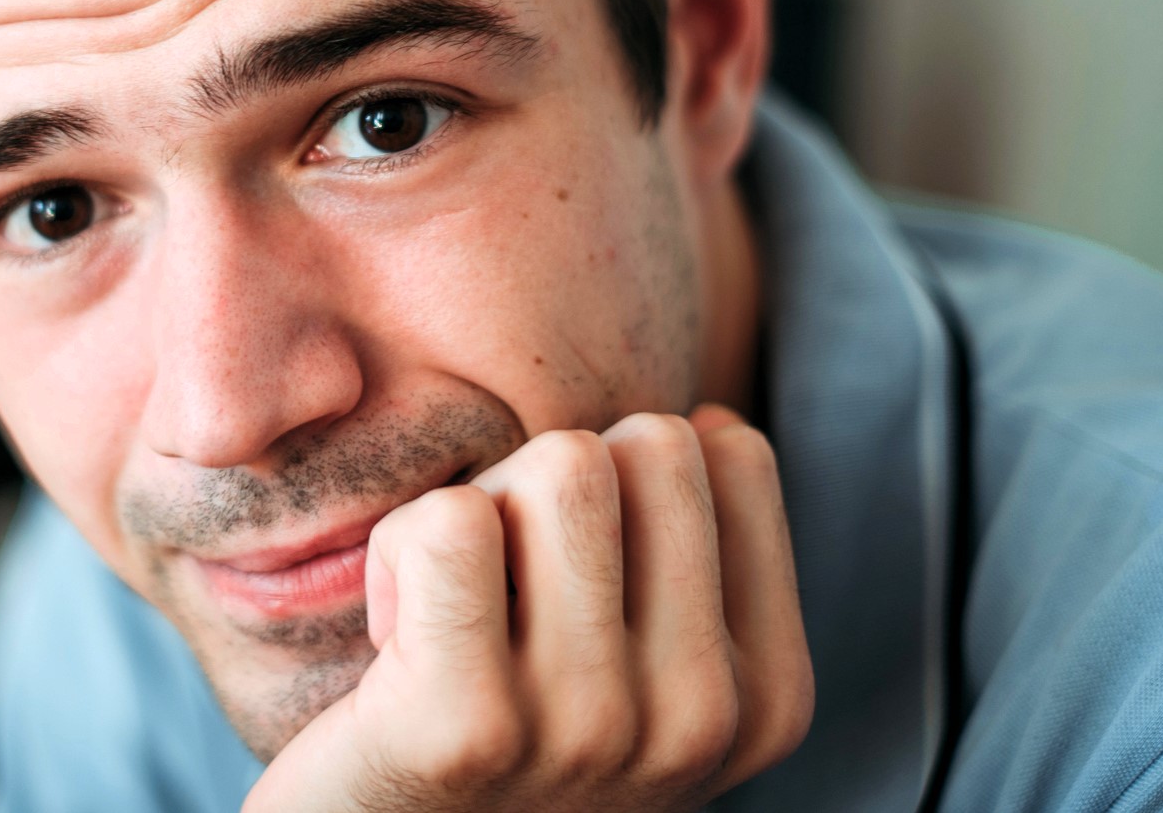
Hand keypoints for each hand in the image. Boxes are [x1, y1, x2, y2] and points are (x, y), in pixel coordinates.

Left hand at [241, 407, 813, 812]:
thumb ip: (689, 553)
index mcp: (764, 694)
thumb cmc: (508, 739)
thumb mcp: (641, 664)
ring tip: (455, 615)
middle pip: (647, 443)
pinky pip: (450, 522)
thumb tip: (715, 421)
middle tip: (504, 589)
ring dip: (480, 512)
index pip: (731, 455)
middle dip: (554, 481)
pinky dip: (398, 550)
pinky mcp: (468, 725)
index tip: (578, 586)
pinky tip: (398, 642)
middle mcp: (700, 718)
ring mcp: (591, 726)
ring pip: (556, 467)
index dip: (628, 481)